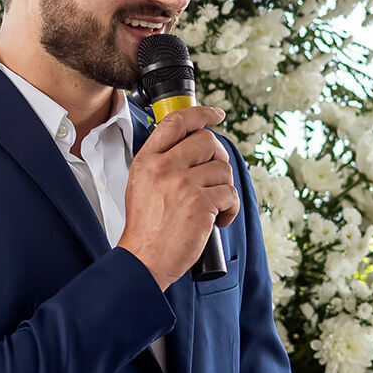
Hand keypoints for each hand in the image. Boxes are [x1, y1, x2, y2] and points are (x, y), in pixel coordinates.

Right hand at [118, 106, 238, 289]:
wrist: (144, 259)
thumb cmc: (147, 228)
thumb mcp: (142, 185)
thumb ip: (163, 162)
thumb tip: (194, 147)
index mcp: (147, 160)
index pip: (176, 122)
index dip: (201, 113)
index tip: (216, 115)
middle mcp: (164, 167)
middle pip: (207, 141)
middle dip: (219, 157)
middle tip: (216, 177)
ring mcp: (182, 184)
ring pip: (223, 169)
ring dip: (225, 188)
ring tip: (213, 206)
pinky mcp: (201, 203)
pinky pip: (230, 194)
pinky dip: (230, 209)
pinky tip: (219, 220)